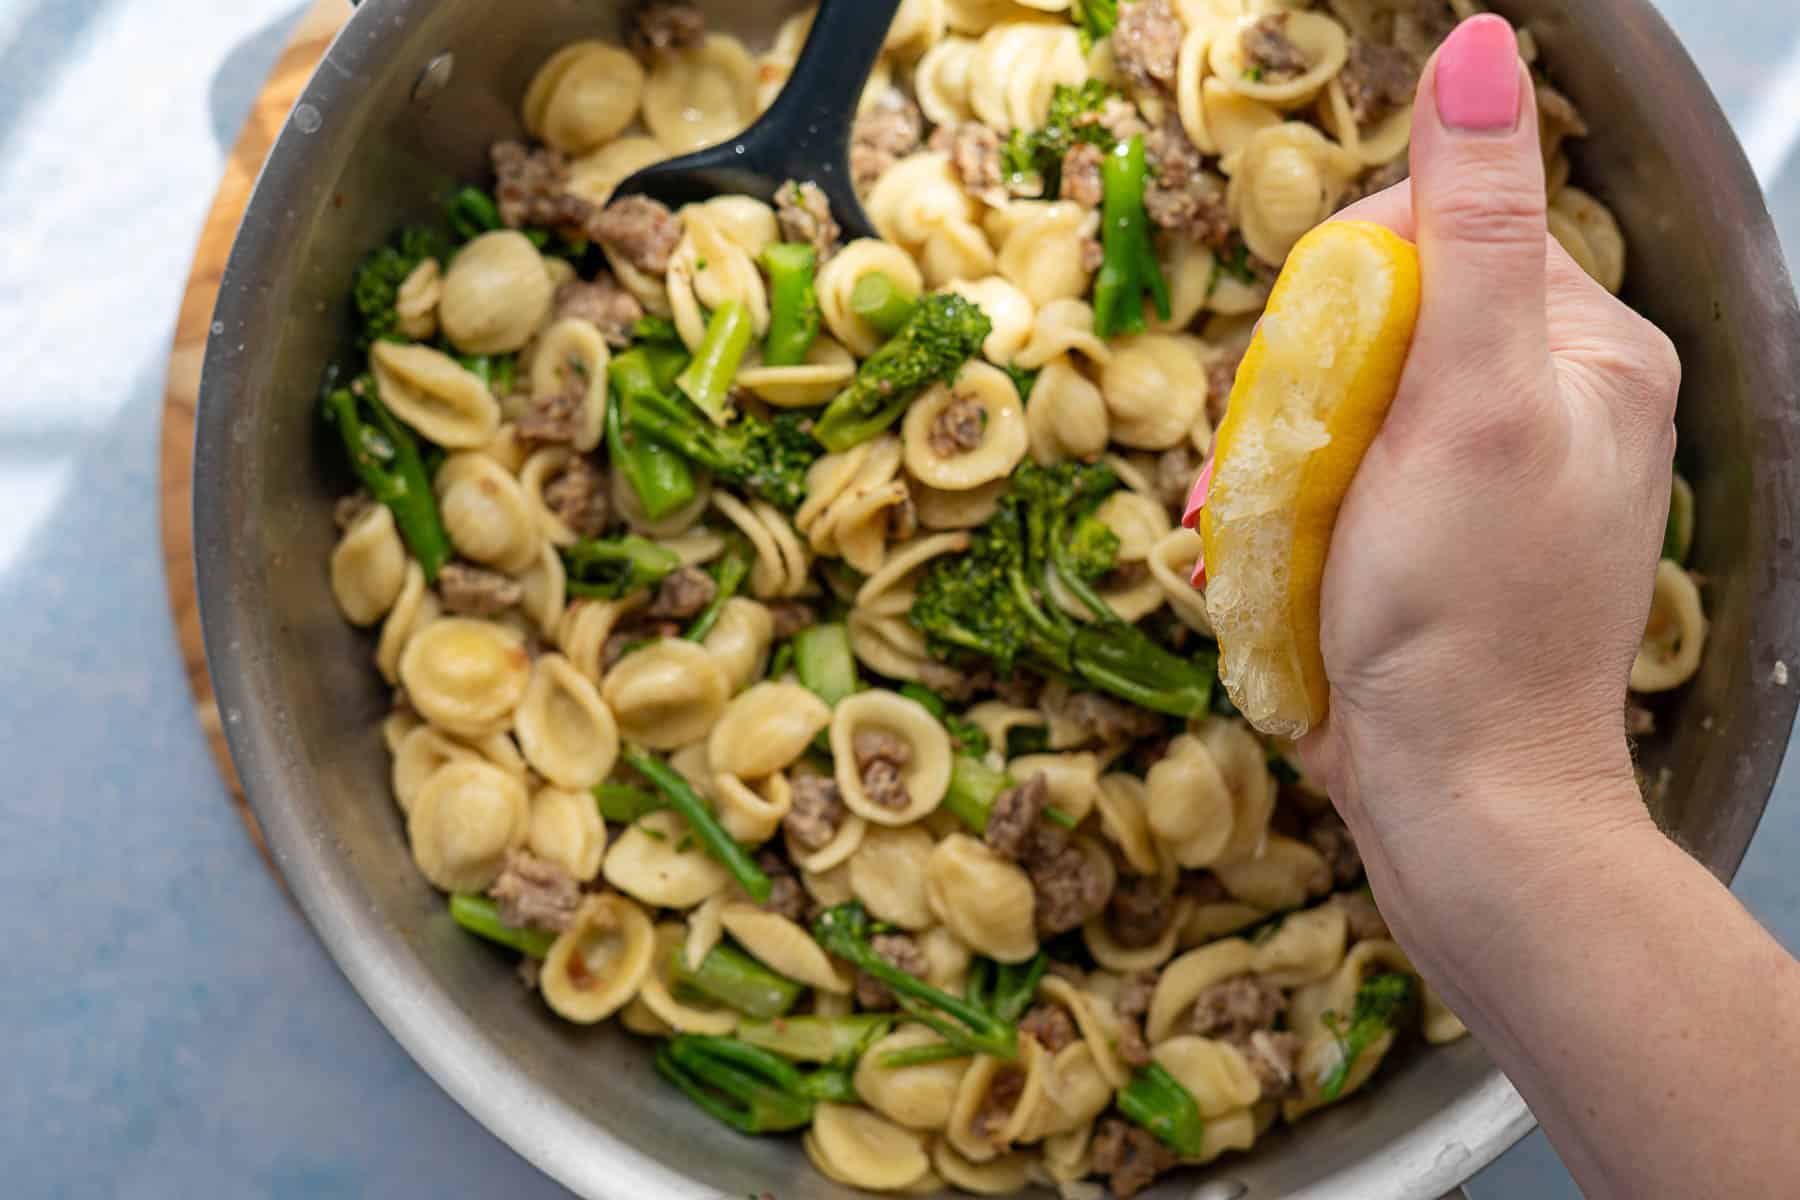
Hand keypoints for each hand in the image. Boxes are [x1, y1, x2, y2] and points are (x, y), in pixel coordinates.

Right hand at [1293, 17, 1680, 930]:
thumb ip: (1470, 229)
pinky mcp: (1416, 529)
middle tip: (1275, 465)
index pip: (1437, 227)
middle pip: (1370, 311)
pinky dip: (1272, 500)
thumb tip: (1478, 48)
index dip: (1344, 285)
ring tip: (1246, 520)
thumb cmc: (1467, 615)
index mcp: (1585, 347)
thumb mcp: (1471, 403)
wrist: (1456, 799)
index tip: (1311, 376)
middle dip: (1295, 382)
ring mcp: (1473, 467)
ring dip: (1266, 448)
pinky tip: (1253, 546)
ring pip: (1330, 392)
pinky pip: (1321, 467)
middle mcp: (1539, 395)